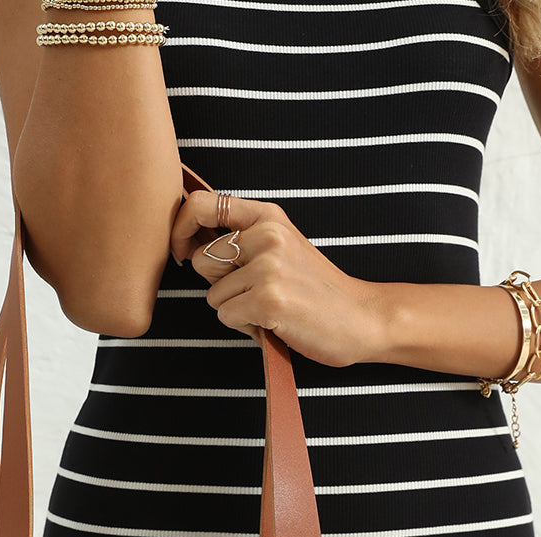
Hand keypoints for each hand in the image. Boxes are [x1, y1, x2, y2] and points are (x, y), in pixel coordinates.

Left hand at [171, 190, 386, 365]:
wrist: (360, 318)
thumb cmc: (314, 290)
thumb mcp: (281, 248)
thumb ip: (242, 240)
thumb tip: (188, 243)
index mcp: (268, 216)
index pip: (201, 205)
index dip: (180, 229)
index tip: (181, 252)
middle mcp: (267, 235)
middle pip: (201, 261)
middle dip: (219, 284)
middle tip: (254, 292)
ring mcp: (268, 267)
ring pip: (213, 295)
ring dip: (235, 310)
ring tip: (269, 309)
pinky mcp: (268, 299)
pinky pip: (226, 316)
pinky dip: (245, 327)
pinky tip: (273, 323)